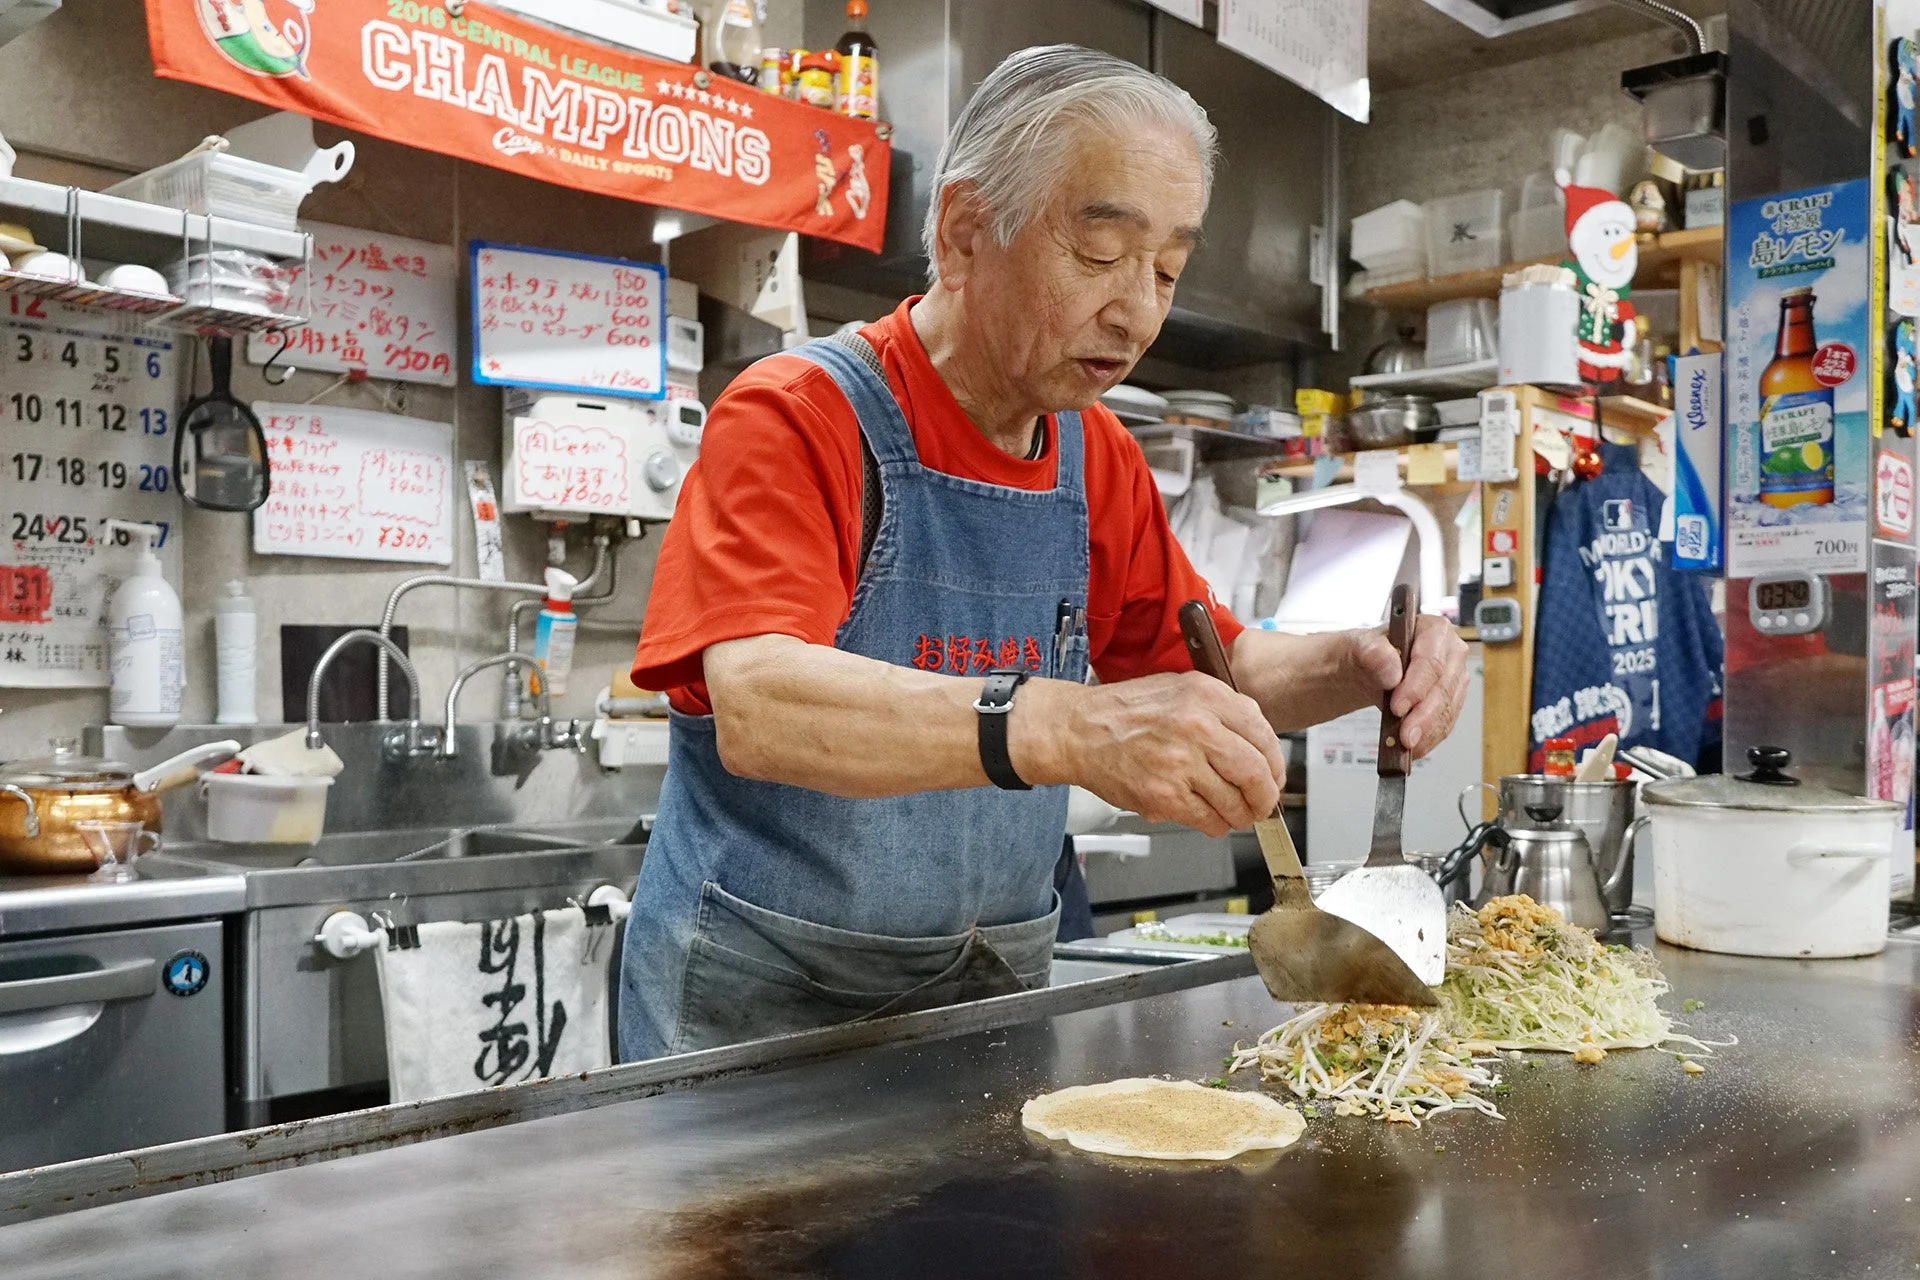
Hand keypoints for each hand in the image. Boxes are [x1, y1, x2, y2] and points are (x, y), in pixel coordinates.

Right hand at [1012, 672, 1285, 838]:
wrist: (1076, 730)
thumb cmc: (1122, 711)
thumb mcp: (1179, 688)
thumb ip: (1221, 709)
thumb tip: (1257, 742)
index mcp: (1206, 695)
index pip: (1264, 735)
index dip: (1276, 764)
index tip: (1273, 776)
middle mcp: (1197, 726)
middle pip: (1256, 773)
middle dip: (1264, 796)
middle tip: (1262, 803)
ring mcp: (1180, 762)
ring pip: (1235, 802)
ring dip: (1241, 815)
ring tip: (1235, 814)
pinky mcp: (1163, 794)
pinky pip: (1207, 819)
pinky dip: (1215, 825)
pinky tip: (1210, 819)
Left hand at [1349, 614, 1469, 756]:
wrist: (1366, 669)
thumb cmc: (1367, 652)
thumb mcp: (1359, 646)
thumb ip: (1372, 653)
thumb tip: (1391, 671)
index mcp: (1434, 629)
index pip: (1432, 661)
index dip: (1416, 687)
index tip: (1398, 707)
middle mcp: (1450, 652)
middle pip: (1444, 689)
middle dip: (1423, 716)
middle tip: (1404, 736)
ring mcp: (1454, 678)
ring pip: (1447, 710)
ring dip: (1427, 732)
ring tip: (1405, 747)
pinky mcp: (1451, 700)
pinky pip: (1445, 723)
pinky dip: (1429, 738)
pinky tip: (1414, 748)